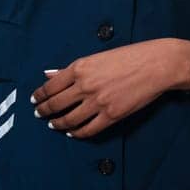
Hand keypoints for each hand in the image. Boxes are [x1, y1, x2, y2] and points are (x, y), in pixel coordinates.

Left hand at [32, 39, 189, 137]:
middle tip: (39, 114)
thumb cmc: (127, 56)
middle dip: (44, 111)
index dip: (39, 95)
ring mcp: (98, 102)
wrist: (155, 65)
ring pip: (70, 119)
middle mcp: (85, 86)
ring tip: (53, 125)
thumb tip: (48, 74)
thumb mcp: (95, 58)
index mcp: (79, 68)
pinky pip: (89, 129)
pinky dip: (77, 133)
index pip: (50, 86)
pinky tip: (72, 133)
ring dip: (58, 124)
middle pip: (56, 104)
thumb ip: (70, 69)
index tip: (34, 100)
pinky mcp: (112, 115)